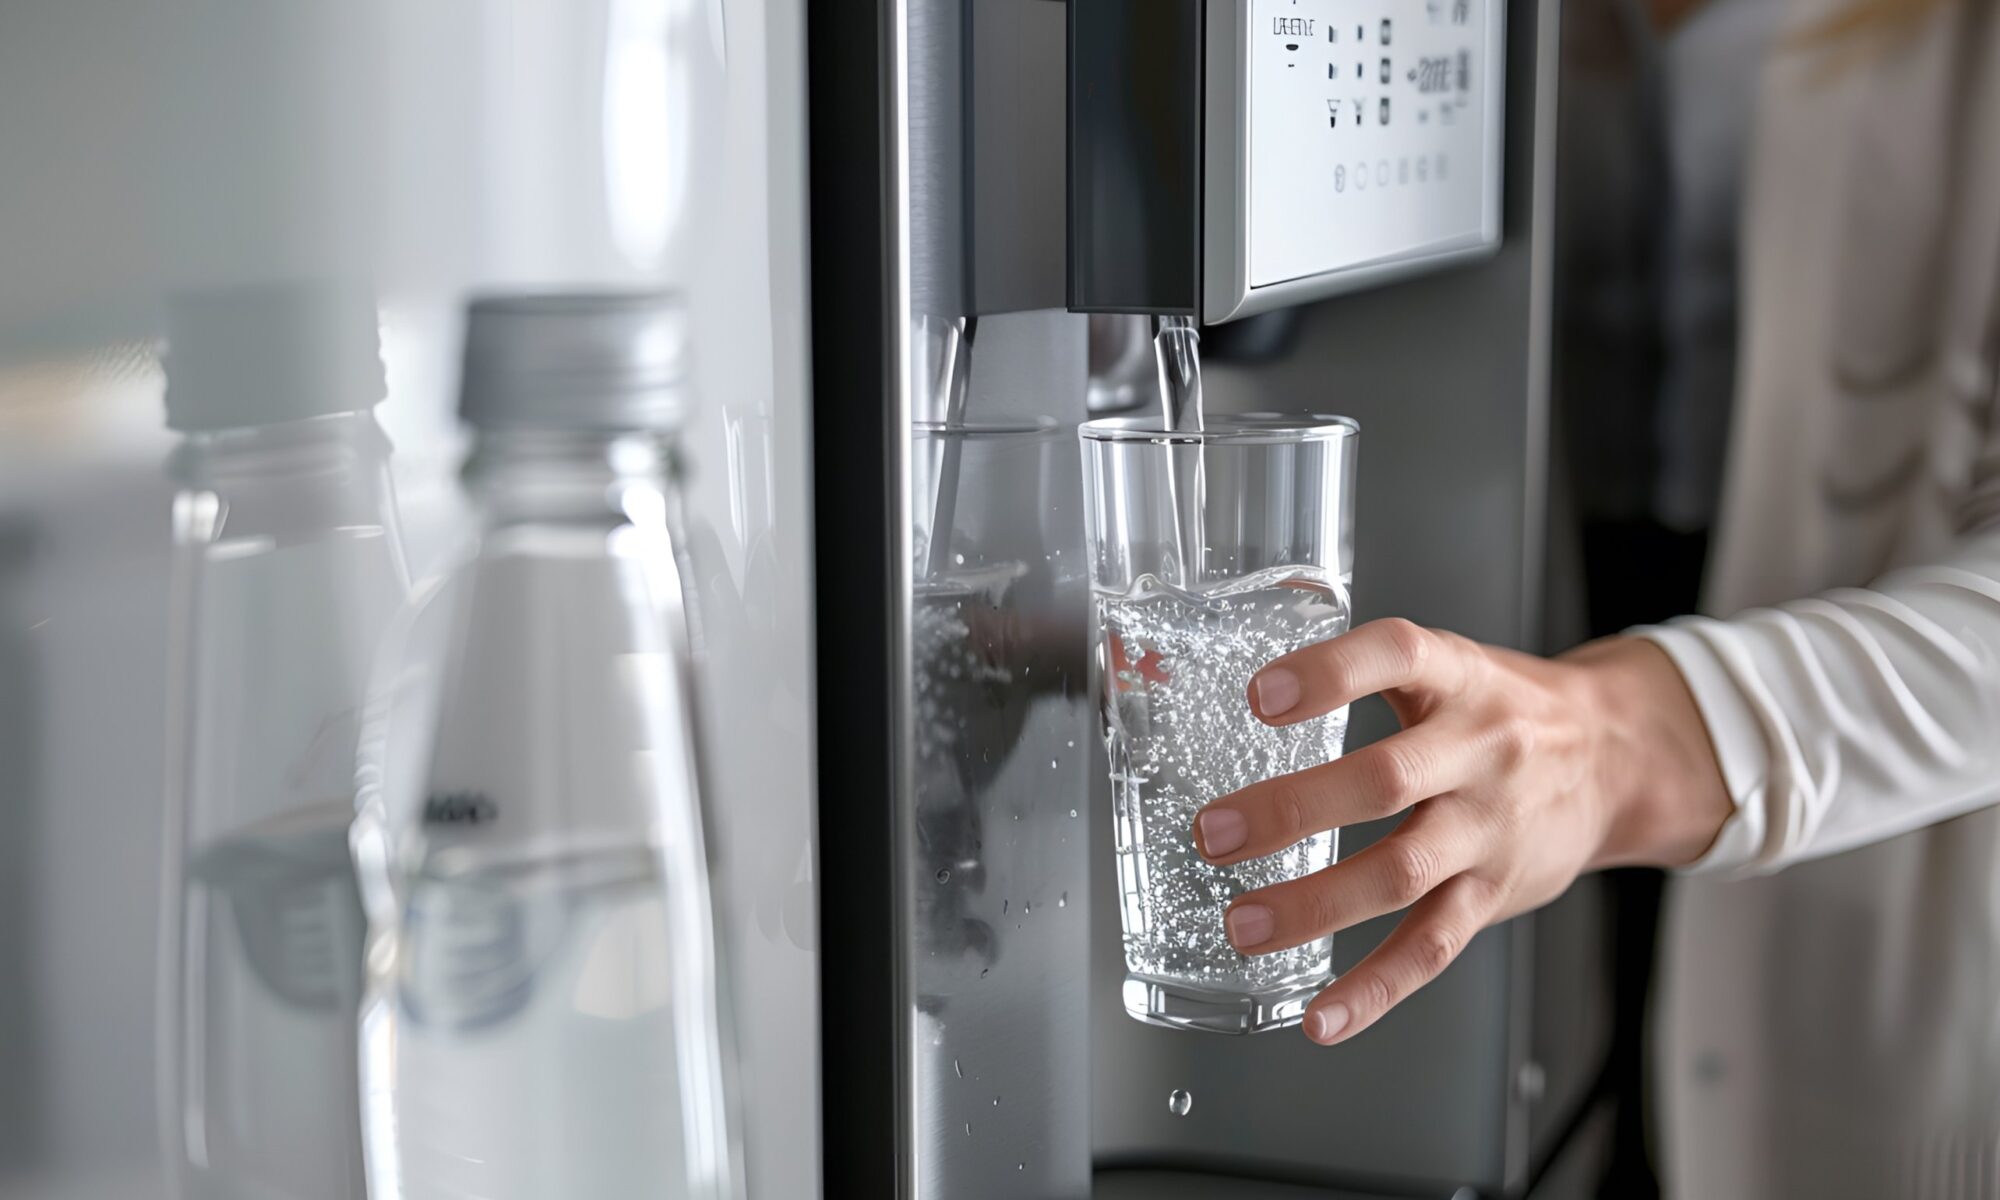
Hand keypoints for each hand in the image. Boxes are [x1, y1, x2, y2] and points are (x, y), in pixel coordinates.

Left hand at [1190, 619, 1731, 1045]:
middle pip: (1384, 781)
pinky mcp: (1492, 894)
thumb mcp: (1449, 666)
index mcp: (1458, 678)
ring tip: (1243, 925)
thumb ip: (1365, 674)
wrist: (1616, 757)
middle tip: (1211, 834)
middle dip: (1290, 811)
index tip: (1260, 695)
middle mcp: (1477, 751)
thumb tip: (1239, 687)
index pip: (1396, 656)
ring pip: (1401, 873)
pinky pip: (1432, 948)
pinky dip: (1375, 990)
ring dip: (1314, 907)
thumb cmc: (1504, 710)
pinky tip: (1323, 1017)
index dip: (1330, 673)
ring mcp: (1487, 828)